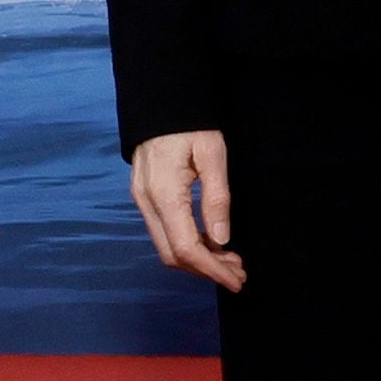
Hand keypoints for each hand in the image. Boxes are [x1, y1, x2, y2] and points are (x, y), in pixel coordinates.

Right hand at [129, 129, 241, 289]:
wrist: (161, 100)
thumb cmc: (190, 123)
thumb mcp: (212, 155)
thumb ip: (217, 198)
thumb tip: (221, 240)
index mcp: (164, 194)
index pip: (187, 248)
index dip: (212, 270)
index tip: (237, 280)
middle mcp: (146, 202)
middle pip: (173, 255)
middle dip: (206, 270)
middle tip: (239, 274)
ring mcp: (142, 200)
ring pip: (166, 246)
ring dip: (198, 259)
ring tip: (231, 261)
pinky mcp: (144, 196)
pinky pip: (164, 231)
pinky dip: (188, 244)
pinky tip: (212, 242)